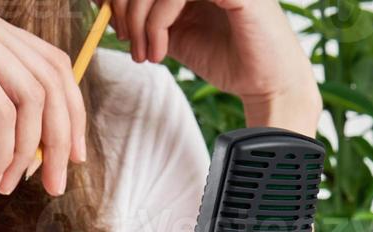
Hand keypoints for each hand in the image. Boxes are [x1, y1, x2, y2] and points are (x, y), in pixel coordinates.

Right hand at [0, 0, 85, 194]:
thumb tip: (36, 137)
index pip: (51, 63)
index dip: (70, 110)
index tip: (70, 156)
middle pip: (52, 80)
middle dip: (60, 138)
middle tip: (55, 184)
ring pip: (32, 100)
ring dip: (27, 153)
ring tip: (8, 186)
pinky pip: (4, 114)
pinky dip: (5, 153)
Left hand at [110, 0, 318, 125]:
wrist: (268, 83)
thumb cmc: (228, 59)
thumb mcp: (175, 35)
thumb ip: (146, 18)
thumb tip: (104, 1)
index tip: (116, 28)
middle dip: (125, 6)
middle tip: (126, 41)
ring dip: (138, 19)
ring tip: (144, 54)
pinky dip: (157, 23)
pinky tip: (159, 52)